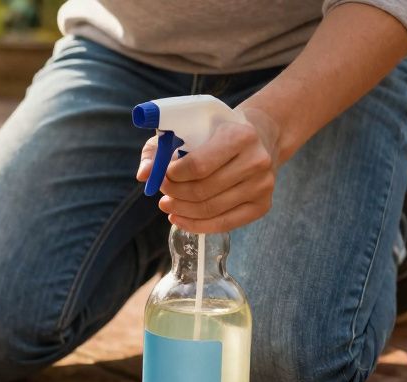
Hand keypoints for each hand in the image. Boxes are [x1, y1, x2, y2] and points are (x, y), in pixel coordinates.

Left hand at [136, 108, 281, 232]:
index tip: (161, 175)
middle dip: (174, 194)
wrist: (257, 138)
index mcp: (240, 135)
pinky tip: (180, 218)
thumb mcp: (187, 130)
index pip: (198, 166)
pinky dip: (196, 225)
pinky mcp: (262, 205)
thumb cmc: (214, 134)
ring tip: (168, 205)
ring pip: (210, 209)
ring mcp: (262, 185)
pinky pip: (224, 224)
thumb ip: (159, 149)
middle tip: (162, 193)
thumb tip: (144, 175)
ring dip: (181, 210)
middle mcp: (256, 161)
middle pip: (202, 191)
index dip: (172, 176)